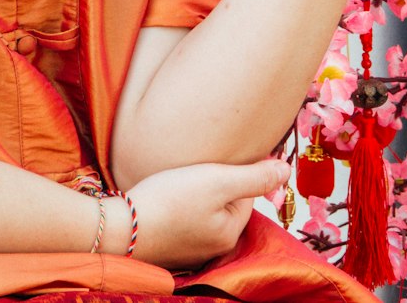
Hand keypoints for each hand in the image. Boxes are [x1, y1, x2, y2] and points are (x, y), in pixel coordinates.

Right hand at [110, 158, 289, 269]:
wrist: (119, 226)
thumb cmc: (169, 200)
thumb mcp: (217, 181)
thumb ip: (254, 176)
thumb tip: (287, 170)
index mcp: (230, 233)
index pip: (245, 192)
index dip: (232, 169)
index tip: (213, 158)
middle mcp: (213, 247)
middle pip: (225, 202)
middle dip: (214, 182)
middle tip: (193, 166)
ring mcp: (189, 248)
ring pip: (203, 209)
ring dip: (194, 193)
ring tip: (178, 179)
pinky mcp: (168, 243)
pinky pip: (183, 218)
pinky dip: (177, 205)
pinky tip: (165, 195)